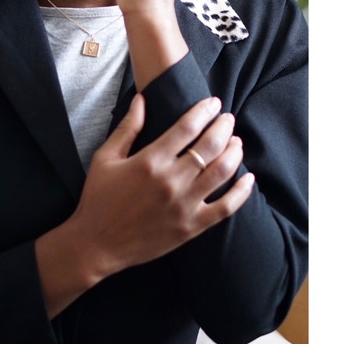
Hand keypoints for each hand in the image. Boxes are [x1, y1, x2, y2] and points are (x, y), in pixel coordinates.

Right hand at [70, 94, 254, 281]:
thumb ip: (127, 127)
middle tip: (228, 120)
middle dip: (224, 127)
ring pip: (222, 171)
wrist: (95, 245)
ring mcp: (184, 204)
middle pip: (210, 145)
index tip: (214, 103)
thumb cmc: (98, 199)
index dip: (205, 110)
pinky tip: (248, 177)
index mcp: (150, 160)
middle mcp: (171, 180)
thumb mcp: (105, 158)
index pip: (188, 126)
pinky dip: (242, 191)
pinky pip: (226, 207)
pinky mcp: (192, 226)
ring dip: (234, 152)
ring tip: (237, 142)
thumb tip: (142, 98)